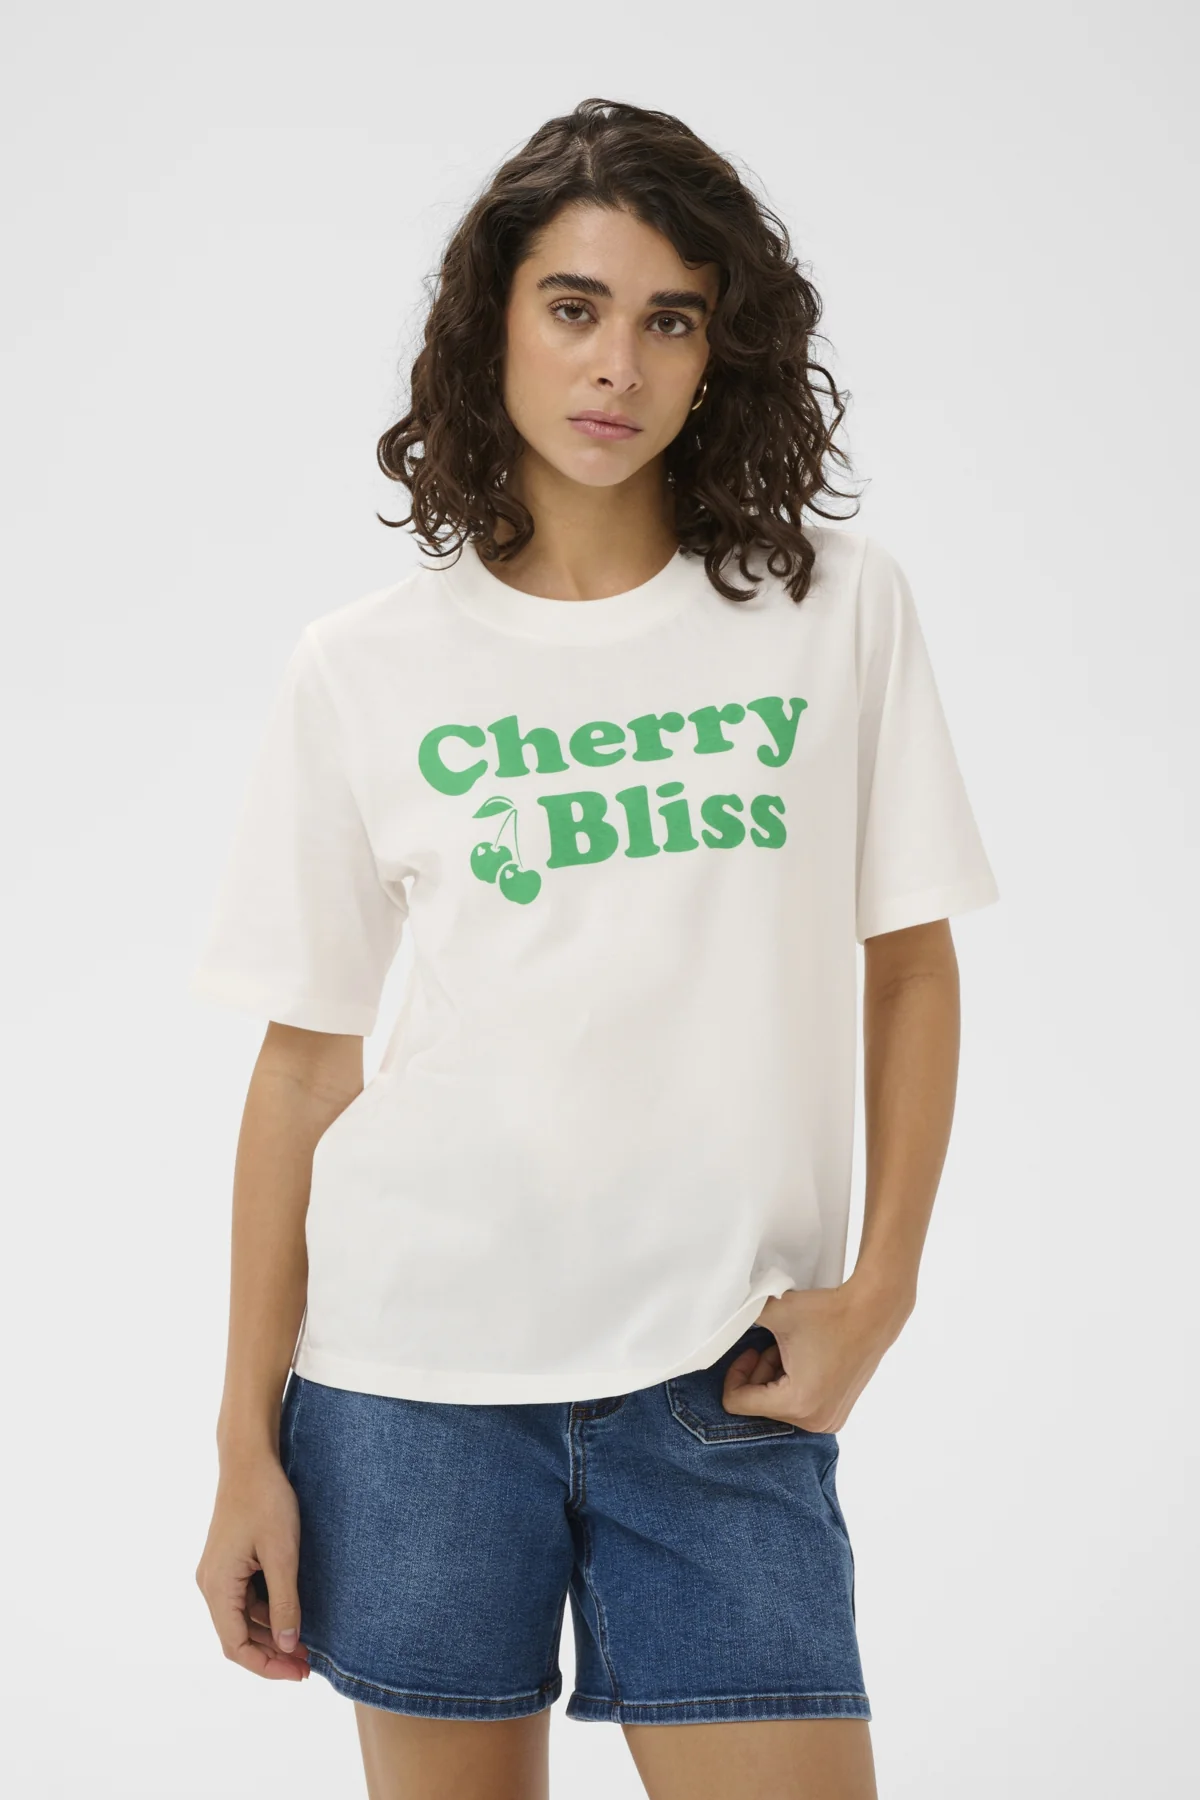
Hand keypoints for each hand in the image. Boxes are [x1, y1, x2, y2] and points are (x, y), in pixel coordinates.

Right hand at [195, 1454, 310, 1681]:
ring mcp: (218, 1572)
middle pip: (238, 1635)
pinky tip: (292, 1612)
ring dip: (271, 1633)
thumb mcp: (282, 1554)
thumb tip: (289, 1646)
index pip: (236, 1646)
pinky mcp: (229, 1561)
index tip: (299, 1672)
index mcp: (217, 1586)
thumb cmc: (265, 1501)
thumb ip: (285, 1602)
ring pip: (242, 1618)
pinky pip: (245, 1598)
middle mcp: (211, 1584)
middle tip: (309, 1662)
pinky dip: (267, 1611)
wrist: (249, 1459)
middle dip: (272, 1652)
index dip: (267, 1666)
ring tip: (306, 1642)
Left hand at [720, 1279, 913, 1432]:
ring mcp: (829, 1420)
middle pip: (760, 1406)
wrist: (874, 1311)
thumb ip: (740, 1317)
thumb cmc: (829, 1313)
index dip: (735, 1372)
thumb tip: (718, 1318)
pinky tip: (805, 1357)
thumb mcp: (776, 1313)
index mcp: (796, 1403)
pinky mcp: (838, 1413)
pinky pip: (800, 1405)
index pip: (738, 1403)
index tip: (750, 1348)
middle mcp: (814, 1422)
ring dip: (776, 1376)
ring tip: (791, 1348)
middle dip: (759, 1373)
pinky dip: (794, 1382)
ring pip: (779, 1405)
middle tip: (773, 1344)